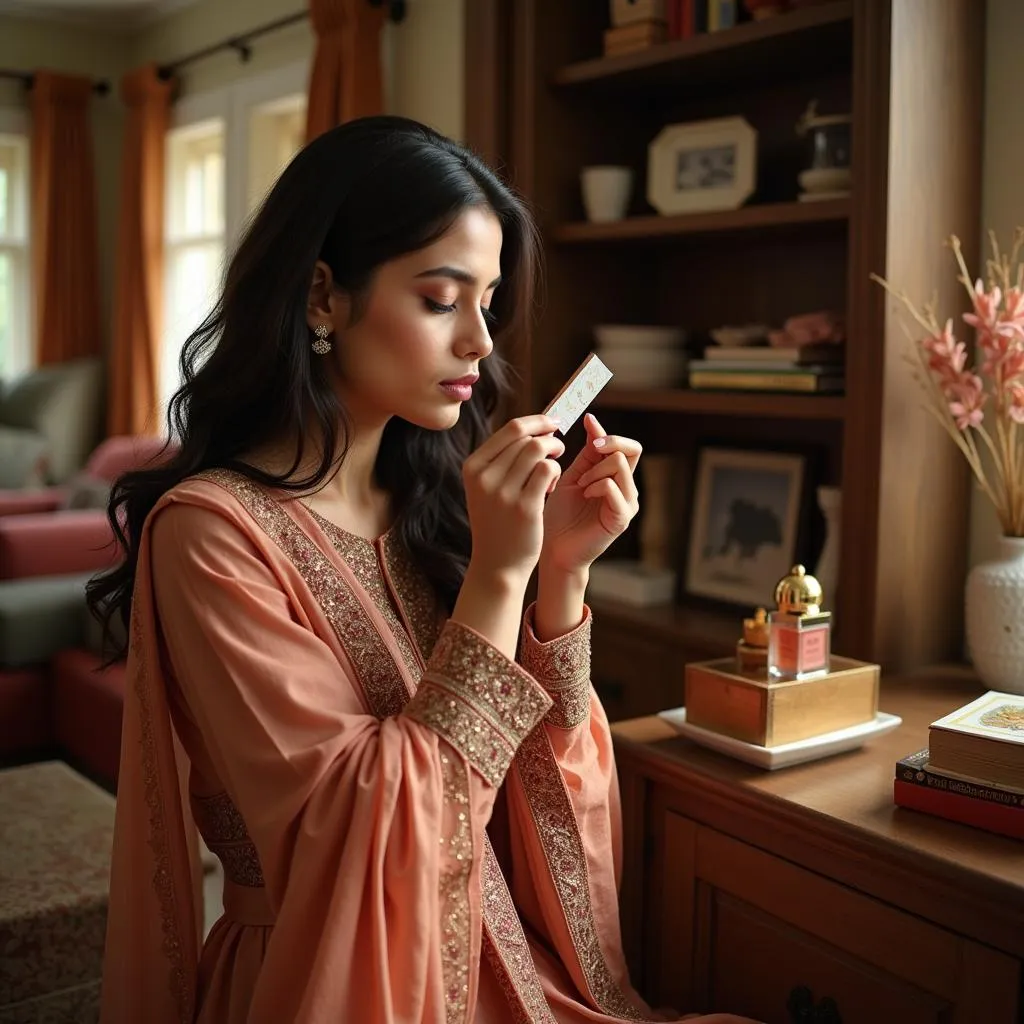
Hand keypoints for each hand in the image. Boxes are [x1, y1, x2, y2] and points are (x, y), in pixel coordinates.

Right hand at [462, 414, 563, 584]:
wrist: (497, 565)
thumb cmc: (497, 522)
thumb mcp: (487, 488)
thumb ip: (503, 459)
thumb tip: (534, 426)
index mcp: (473, 467)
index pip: (510, 429)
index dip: (536, 422)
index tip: (552, 424)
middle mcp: (485, 477)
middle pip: (525, 436)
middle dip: (548, 436)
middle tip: (557, 446)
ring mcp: (503, 492)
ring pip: (538, 449)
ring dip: (554, 451)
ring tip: (554, 466)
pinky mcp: (525, 507)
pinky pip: (548, 470)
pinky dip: (556, 471)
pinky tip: (551, 485)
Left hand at [541, 413, 640, 574]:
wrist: (554, 548)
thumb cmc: (560, 515)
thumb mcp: (572, 476)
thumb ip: (587, 454)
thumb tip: (592, 420)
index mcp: (616, 477)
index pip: (626, 446)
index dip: (607, 431)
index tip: (587, 420)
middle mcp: (627, 488)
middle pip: (631, 449)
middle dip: (608, 443)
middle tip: (589, 451)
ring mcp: (627, 504)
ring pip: (620, 465)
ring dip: (595, 469)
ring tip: (580, 483)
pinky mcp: (621, 519)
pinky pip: (614, 488)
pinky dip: (596, 485)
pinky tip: (583, 493)